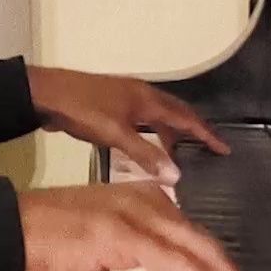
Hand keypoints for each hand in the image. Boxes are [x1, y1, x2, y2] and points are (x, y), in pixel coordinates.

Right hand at [16, 183, 270, 270]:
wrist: (10, 229)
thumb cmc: (47, 239)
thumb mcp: (105, 243)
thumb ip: (139, 248)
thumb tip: (165, 267)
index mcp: (149, 203)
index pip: (203, 244)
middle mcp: (150, 203)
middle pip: (212, 248)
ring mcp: (137, 216)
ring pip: (202, 253)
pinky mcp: (122, 233)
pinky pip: (173, 260)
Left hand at [27, 65, 228, 183]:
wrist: (47, 95)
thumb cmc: (83, 110)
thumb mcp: (116, 135)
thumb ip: (146, 154)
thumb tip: (177, 175)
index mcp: (146, 98)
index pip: (186, 117)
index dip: (206, 133)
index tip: (224, 148)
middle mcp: (141, 94)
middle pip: (175, 112)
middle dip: (193, 131)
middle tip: (208, 150)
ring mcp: (125, 98)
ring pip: (158, 116)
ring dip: (170, 133)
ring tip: (178, 156)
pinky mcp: (112, 105)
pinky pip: (143, 119)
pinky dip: (152, 133)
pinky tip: (146, 148)